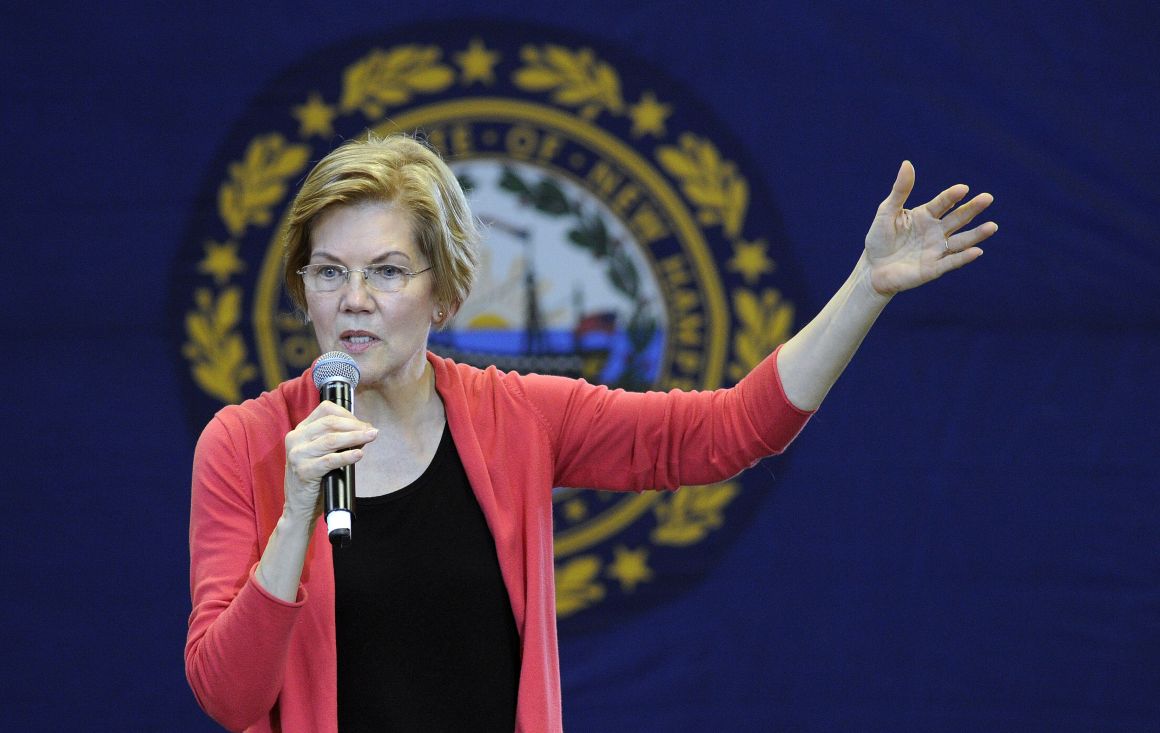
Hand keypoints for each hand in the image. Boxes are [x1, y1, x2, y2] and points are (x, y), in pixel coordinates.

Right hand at [282, 401, 376, 521]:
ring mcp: (297, 455)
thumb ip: (337, 439)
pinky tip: (359, 454)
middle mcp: (295, 439)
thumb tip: (365, 429)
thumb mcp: (322, 453)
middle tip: (372, 431)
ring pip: (331, 439)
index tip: (363, 423)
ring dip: (355, 437)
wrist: (299, 506)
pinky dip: (346, 456)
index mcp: (300, 431)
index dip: (347, 414)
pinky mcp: (303, 471)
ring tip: (372, 437)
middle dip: (355, 425)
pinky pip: (329, 460)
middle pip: (330, 423)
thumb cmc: (316, 478)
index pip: (325, 410)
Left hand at [865, 161, 997, 294]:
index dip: (952, 196)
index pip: (942, 203)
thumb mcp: (886, 212)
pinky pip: (951, 262)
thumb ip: (900, 190)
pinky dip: (963, 258)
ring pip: (961, 241)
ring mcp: (936, 250)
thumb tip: (907, 163)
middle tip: (987, 198)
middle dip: (973, 209)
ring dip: (976, 234)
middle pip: (958, 218)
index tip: (963, 188)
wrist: (871, 268)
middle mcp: (936, 231)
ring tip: (992, 226)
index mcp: (925, 215)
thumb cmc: (879, 238)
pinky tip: (976, 251)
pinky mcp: (933, 269)